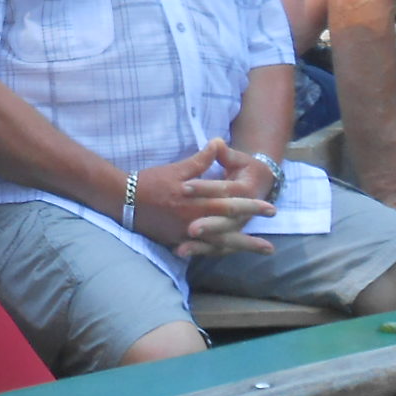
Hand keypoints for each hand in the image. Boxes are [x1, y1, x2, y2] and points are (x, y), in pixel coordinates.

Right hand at [131, 143, 275, 257]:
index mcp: (196, 199)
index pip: (229, 202)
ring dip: (244, 245)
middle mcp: (195, 218)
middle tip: (273, 233)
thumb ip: (200, 161)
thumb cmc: (150, 182)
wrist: (123, 200)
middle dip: (253, 227)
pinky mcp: (178, 241)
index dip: (251, 205)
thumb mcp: (177, 169)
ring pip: (221, 241)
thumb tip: (218, 142)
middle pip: (230, 224)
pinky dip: (220, 251)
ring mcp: (187, 232)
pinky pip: (204, 249)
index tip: (269, 207)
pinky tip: (232, 253)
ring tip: (264, 249)